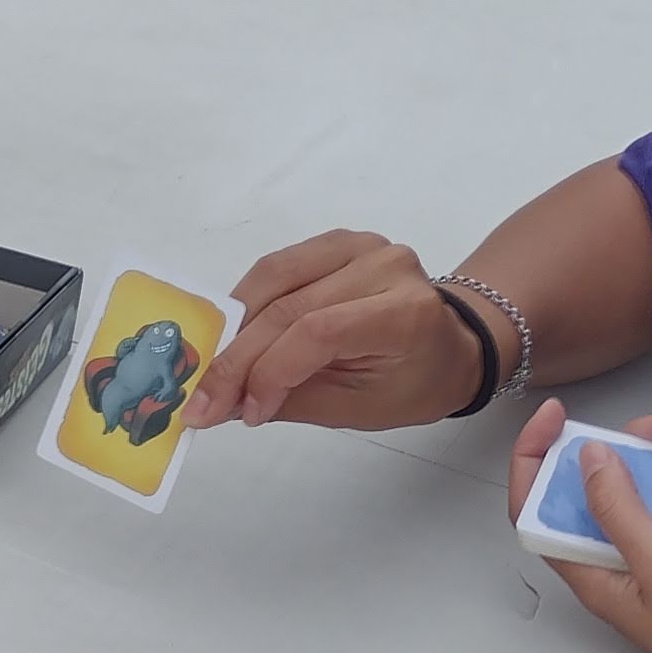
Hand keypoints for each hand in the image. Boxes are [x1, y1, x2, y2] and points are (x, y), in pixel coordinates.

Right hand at [182, 231, 484, 433]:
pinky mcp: (338, 241)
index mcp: (405, 314)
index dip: (267, 371)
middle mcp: (385, 267)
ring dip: (233, 327)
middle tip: (202, 401)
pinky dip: (248, 303)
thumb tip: (218, 406)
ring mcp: (361, 246)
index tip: (235, 411)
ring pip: (273, 278)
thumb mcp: (357, 409)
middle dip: (237, 359)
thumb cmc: (411, 384)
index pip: (318, 333)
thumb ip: (287, 401)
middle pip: (288, 307)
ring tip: (215, 370)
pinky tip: (235, 337)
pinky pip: (278, 267)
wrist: (449, 345)